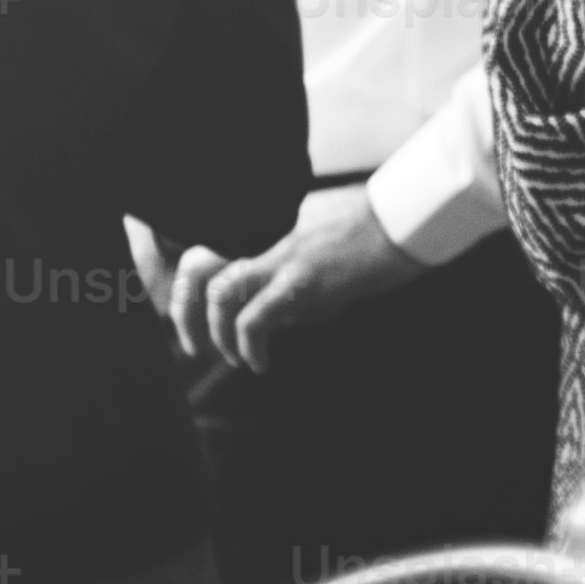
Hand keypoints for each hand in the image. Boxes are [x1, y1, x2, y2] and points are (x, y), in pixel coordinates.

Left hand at [165, 186, 412, 373]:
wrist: (401, 220)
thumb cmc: (367, 229)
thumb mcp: (313, 238)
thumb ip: (284, 266)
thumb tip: (275, 313)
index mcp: (259, 222)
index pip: (201, 247)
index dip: (183, 285)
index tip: (190, 315)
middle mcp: (261, 233)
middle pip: (195, 269)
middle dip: (185, 313)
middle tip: (195, 346)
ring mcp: (278, 254)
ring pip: (219, 297)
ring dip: (219, 335)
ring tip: (234, 358)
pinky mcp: (300, 278)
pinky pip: (254, 319)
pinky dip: (250, 346)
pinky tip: (260, 363)